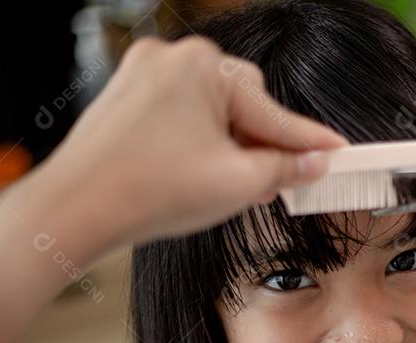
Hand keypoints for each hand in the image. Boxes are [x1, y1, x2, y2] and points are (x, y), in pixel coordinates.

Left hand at [0, 36, 345, 342]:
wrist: (76, 210)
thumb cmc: (147, 190)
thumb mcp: (239, 184)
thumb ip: (285, 167)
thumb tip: (313, 163)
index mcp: (203, 67)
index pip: (274, 112)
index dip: (311, 142)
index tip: (340, 152)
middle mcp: (172, 59)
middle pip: (245, 105)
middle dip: (261, 145)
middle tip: (273, 184)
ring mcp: (145, 76)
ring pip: (214, 112)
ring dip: (231, 147)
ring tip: (227, 187)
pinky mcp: (127, 98)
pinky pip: (183, 115)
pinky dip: (200, 143)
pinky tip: (199, 176)